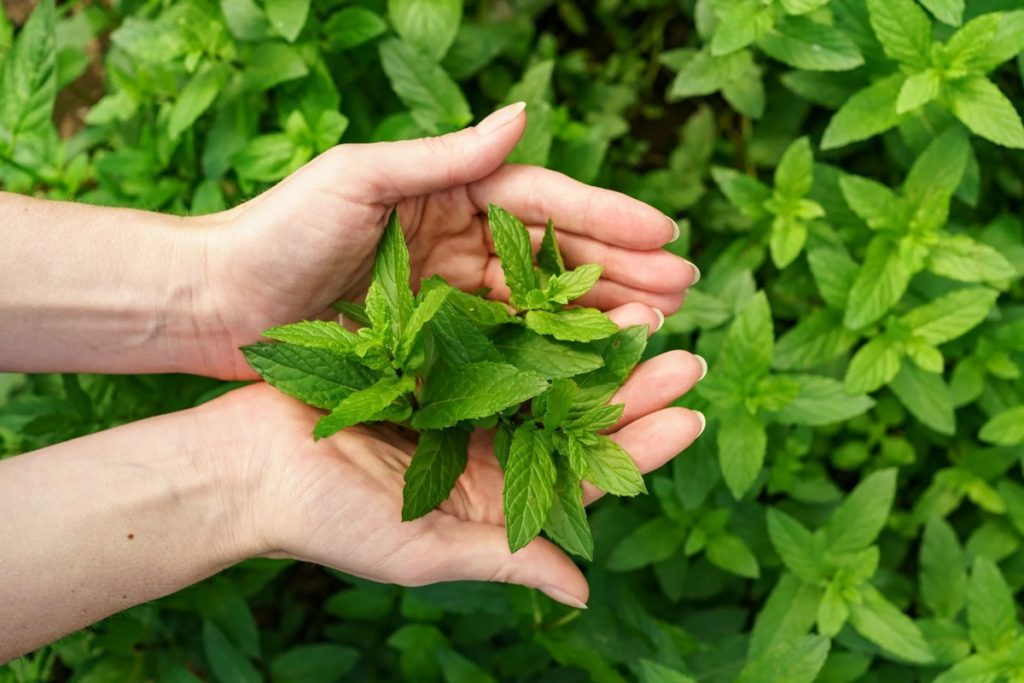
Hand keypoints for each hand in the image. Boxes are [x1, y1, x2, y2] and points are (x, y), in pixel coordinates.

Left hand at [191, 103, 697, 377]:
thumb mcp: (360, 179)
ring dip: (599, 315)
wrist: (216, 303)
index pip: (543, 201)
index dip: (607, 217)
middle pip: (555, 255)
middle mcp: (458, 240)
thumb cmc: (277, 229)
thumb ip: (445, 157)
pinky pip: (503, 348)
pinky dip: (549, 355)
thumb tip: (527, 113)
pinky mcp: (431, 344)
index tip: (666, 234)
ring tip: (657, 328)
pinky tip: (592, 367)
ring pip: (540, 305)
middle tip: (685, 290)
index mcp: (448, 194)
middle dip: (622, 270)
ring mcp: (448, 295)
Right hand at [209, 313, 705, 607]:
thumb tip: (583, 593)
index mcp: (495, 503)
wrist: (246, 464)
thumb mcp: (422, 550)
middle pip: (576, 422)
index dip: (640, 449)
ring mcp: (461, 406)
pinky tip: (566, 296)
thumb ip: (507, 562)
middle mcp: (487, 452)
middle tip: (683, 356)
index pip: (585, 480)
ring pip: (546, 376)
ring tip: (642, 318)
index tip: (690, 417)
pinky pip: (495, 339)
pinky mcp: (431, 364)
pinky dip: (532, 321)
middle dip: (632, 391)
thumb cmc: (327, 518)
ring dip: (592, 349)